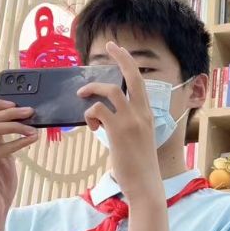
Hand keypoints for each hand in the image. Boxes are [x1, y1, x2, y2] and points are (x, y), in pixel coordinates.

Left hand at [78, 42, 159, 200]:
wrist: (145, 184)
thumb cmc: (140, 165)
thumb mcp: (139, 138)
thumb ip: (128, 122)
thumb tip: (107, 115)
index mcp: (148, 113)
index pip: (139, 81)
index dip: (128, 63)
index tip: (119, 50)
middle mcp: (142, 113)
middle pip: (131, 76)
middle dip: (120, 57)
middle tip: (110, 46)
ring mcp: (131, 121)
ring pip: (110, 90)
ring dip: (92, 90)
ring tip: (82, 96)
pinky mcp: (118, 131)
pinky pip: (98, 111)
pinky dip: (90, 114)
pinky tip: (93, 126)